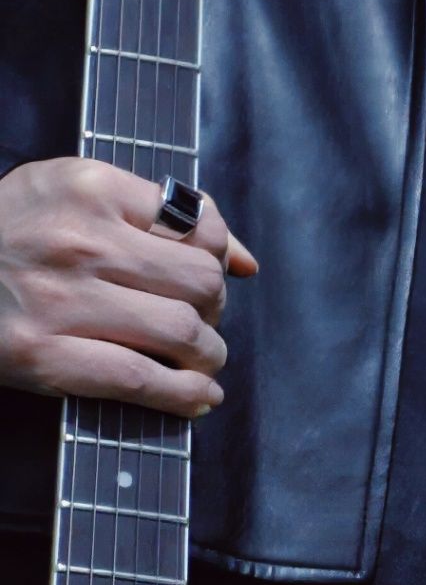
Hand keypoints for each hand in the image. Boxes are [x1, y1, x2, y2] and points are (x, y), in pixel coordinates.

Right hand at [0, 159, 254, 413]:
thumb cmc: (5, 234)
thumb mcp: (67, 192)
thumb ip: (154, 211)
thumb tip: (243, 258)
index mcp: (86, 186)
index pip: (195, 223)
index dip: (217, 258)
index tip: (210, 278)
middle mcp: (77, 239)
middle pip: (200, 282)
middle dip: (216, 311)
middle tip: (203, 324)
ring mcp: (59, 299)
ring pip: (182, 333)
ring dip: (209, 356)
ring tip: (201, 362)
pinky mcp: (42, 354)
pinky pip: (139, 379)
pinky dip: (183, 395)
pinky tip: (196, 398)